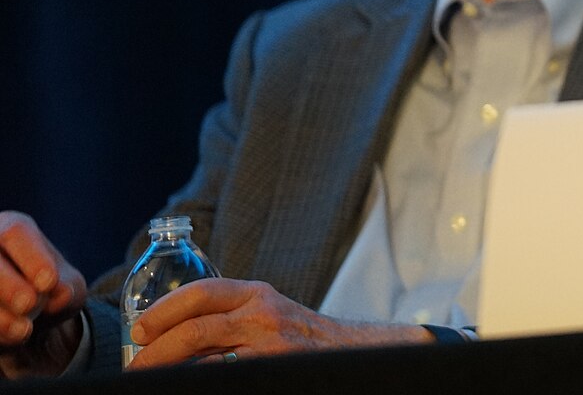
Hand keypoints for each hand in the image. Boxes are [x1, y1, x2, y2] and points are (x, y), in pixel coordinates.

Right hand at [0, 212, 87, 379]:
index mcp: (11, 229)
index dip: (32, 258)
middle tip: (29, 305)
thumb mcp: (68, 287)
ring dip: (0, 315)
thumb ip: (67, 289)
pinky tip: (11, 337)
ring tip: (23, 331)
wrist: (28, 320)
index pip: (16, 233)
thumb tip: (59, 295)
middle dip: (8, 286)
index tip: (49, 283)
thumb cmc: (50, 291)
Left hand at [124, 278, 432, 367]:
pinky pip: (223, 377)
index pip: (201, 292)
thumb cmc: (302, 335)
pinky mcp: (274, 368)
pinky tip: (186, 385)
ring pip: (204, 357)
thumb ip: (231, 316)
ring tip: (151, 381)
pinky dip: (198, 381)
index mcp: (257, 294)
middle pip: (195, 327)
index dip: (163, 310)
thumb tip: (174, 337)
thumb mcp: (268, 312)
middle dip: (156, 349)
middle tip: (136, 366)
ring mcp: (269, 346)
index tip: (139, 330)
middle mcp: (262, 314)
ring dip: (169, 370)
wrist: (351, 352)